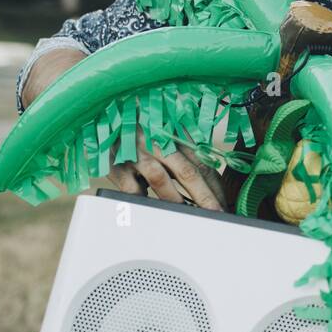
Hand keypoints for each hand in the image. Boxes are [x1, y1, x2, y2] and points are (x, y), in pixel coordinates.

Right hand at [107, 126, 226, 210]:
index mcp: (174, 135)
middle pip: (187, 172)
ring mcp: (137, 153)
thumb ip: (184, 153)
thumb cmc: (141, 126)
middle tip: (216, 214)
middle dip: (205, 197)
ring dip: (177, 201)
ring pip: (161, 180)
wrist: (106, 113)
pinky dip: (142, 200)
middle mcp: (157, 142)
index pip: (201, 163)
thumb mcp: (165, 133)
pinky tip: (151, 209)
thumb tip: (208, 184)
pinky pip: (131, 188)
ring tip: (190, 217)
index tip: (224, 204)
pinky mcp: (116, 165)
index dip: (215, 186)